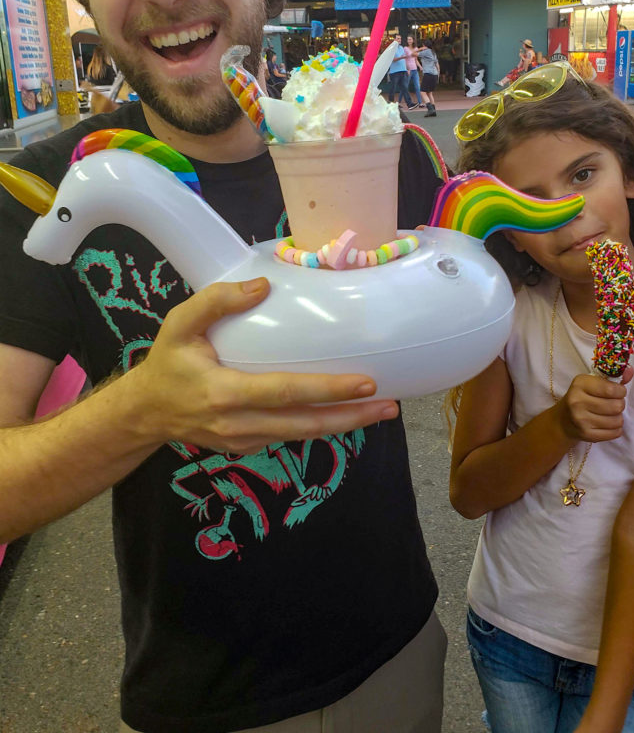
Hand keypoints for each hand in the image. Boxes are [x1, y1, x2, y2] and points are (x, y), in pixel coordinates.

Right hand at [127, 278, 398, 453]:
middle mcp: (240, 424)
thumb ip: (217, 300)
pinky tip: (347, 413)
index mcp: (225, 393)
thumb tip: (264, 286)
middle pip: (306, 424)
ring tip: (382, 411)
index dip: (328, 390)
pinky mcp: (249, 446)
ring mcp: (246, 440)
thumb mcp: (179, 325)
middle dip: (351, 416)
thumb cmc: (167, 364)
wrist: (144, 414)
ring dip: (344, 424)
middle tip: (390, 405)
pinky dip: (321, 425)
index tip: (365, 383)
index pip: (286, 393)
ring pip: (303, 434)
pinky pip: (291, 435)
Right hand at [556, 367, 632, 441]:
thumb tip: (631, 370)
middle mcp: (577, 402)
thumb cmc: (582, 397)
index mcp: (580, 384)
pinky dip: (616, 429)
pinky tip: (608, 424)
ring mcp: (581, 420)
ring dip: (618, 417)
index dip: (621, 391)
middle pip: (617, 406)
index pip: (611, 389)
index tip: (618, 391)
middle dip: (619, 404)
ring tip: (610, 414)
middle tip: (613, 403)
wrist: (563, 420)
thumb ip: (613, 376)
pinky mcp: (586, 434)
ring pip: (617, 421)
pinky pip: (615, 433)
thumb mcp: (592, 382)